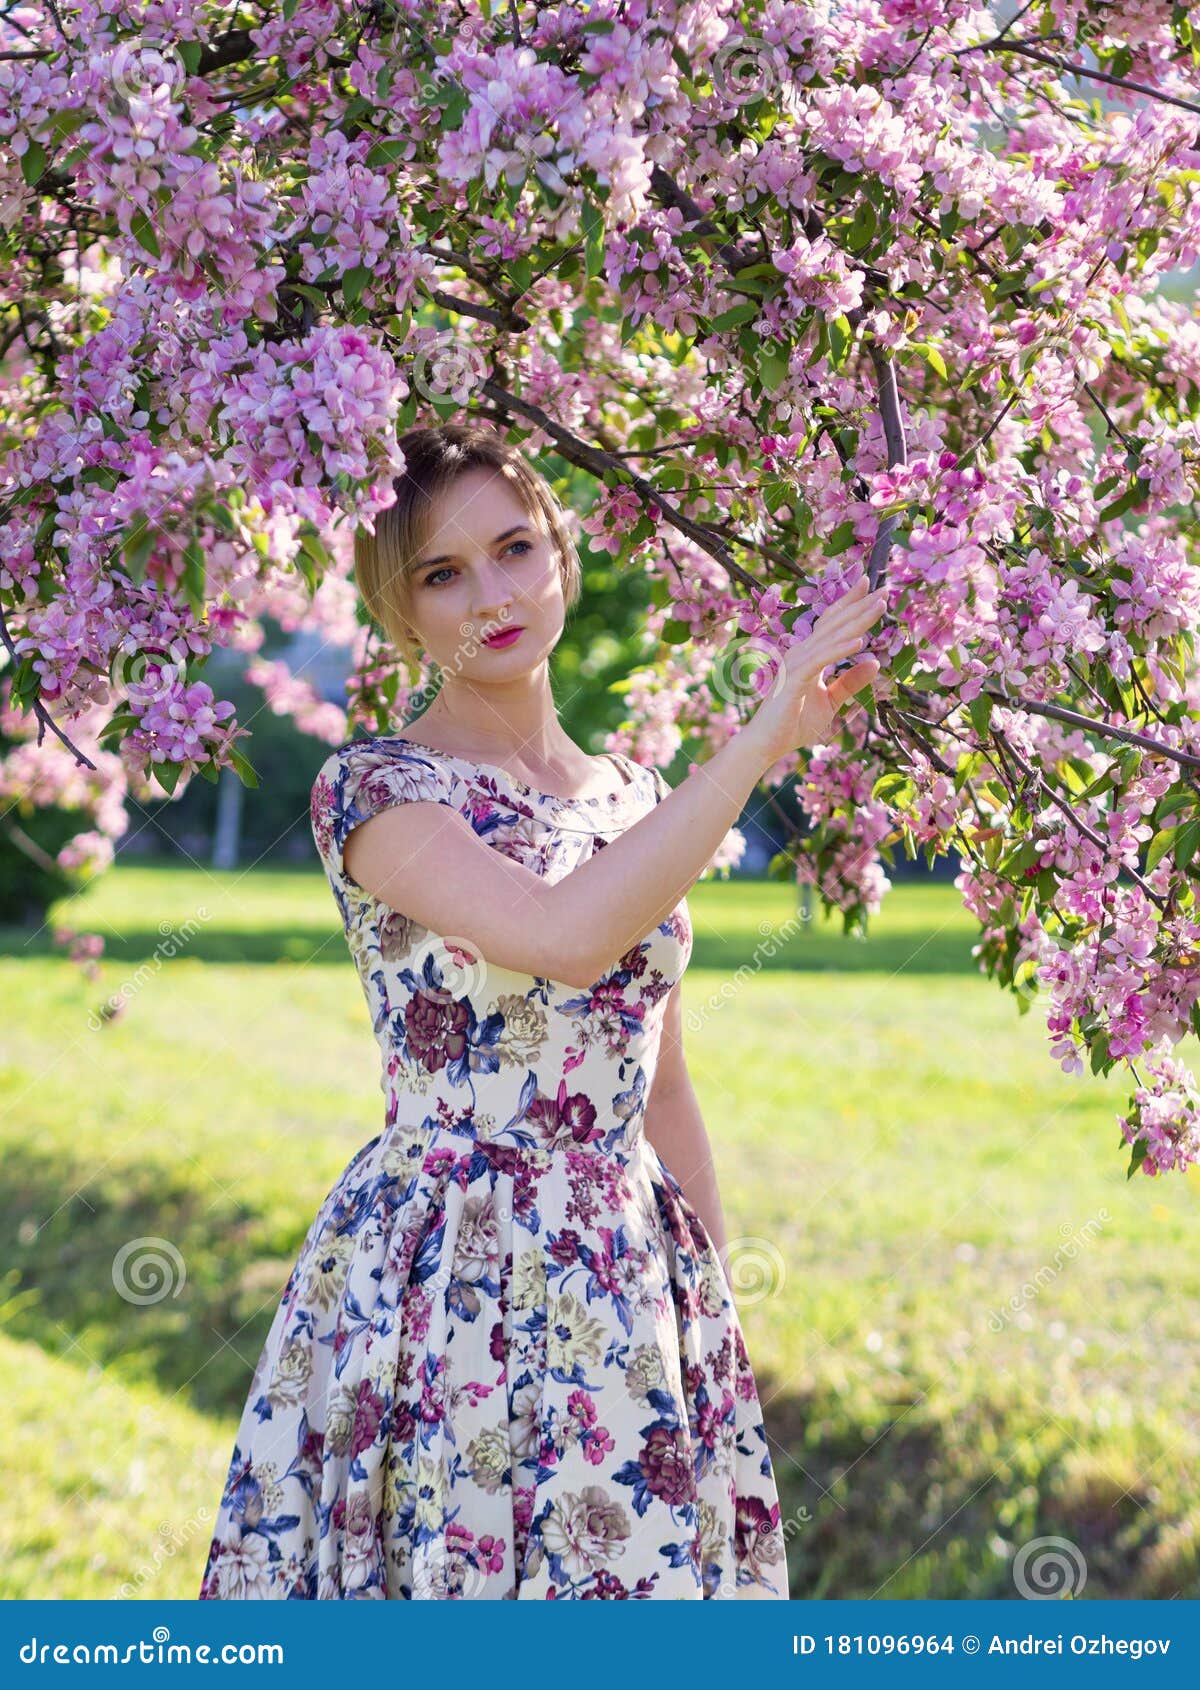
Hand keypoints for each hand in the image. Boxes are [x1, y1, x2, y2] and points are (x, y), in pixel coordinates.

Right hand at [750, 577, 886, 761]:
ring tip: (879, 606)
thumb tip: (875, 662)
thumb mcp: (831, 700)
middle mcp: (801, 653)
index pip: (833, 624)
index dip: (852, 604)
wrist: (765, 744)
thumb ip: (850, 681)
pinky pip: (820, 661)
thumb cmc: (793, 723)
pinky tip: (859, 642)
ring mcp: (796, 665)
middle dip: (860, 604)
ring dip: (856, 620)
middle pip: (834, 623)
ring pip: (830, 637)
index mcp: (809, 655)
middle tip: (884, 587)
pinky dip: (839, 650)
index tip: (874, 588)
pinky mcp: (794, 680)